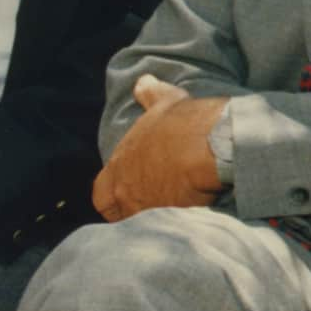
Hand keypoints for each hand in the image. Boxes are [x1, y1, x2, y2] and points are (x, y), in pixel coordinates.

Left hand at [92, 75, 226, 220]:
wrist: (209, 145)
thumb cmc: (182, 123)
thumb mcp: (165, 102)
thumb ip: (150, 93)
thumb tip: (143, 80)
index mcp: (119, 167)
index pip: (101, 193)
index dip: (113, 192)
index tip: (127, 189)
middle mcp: (127, 194)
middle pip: (117, 215)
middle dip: (130, 211)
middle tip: (150, 204)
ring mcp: (148, 211)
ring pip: (142, 226)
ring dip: (153, 220)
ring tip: (171, 213)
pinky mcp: (172, 222)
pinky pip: (168, 231)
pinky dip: (176, 226)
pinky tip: (189, 218)